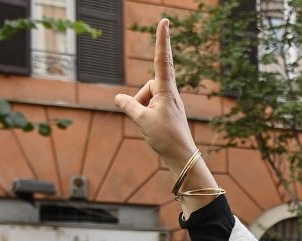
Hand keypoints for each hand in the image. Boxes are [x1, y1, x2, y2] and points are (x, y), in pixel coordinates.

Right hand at [113, 20, 218, 215]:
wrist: (182, 157)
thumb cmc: (166, 138)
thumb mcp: (142, 120)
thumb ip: (128, 105)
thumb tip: (119, 98)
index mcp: (166, 91)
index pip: (162, 60)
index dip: (162, 41)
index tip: (165, 21)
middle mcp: (170, 94)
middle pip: (147, 87)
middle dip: (140, 99)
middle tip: (148, 120)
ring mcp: (170, 103)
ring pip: (146, 99)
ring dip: (141, 111)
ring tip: (152, 128)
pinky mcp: (168, 113)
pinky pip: (148, 109)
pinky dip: (144, 117)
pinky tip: (152, 131)